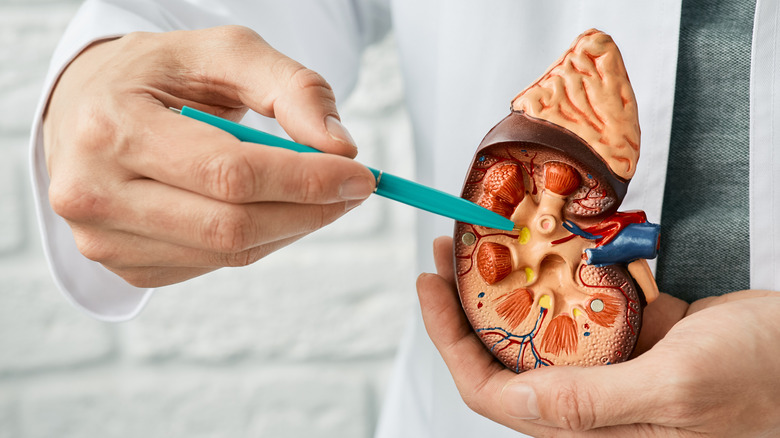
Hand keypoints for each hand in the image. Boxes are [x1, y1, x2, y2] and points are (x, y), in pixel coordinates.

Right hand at [43, 26, 375, 286]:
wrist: (90, 106)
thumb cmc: (159, 75)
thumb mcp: (224, 53)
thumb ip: (291, 88)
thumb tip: (340, 147)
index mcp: (111, 127)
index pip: (229, 173)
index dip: (305, 179)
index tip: (360, 174)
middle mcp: (93, 192)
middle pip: (232, 225)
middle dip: (310, 210)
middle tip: (353, 189)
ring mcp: (104, 238)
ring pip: (229, 253)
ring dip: (290, 227)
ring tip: (315, 193)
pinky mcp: (124, 265)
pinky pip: (213, 264)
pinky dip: (259, 239)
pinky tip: (268, 208)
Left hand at [417, 236, 779, 436]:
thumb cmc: (766, 381)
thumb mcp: (677, 389)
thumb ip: (592, 402)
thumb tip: (514, 400)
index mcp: (589, 427)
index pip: (492, 391)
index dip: (449, 341)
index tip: (429, 286)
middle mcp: (590, 401)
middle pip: (502, 356)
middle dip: (466, 303)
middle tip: (448, 249)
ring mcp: (611, 365)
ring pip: (536, 326)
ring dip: (506, 282)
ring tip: (484, 237)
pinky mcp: (634, 335)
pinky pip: (579, 303)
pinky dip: (558, 270)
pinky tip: (549, 239)